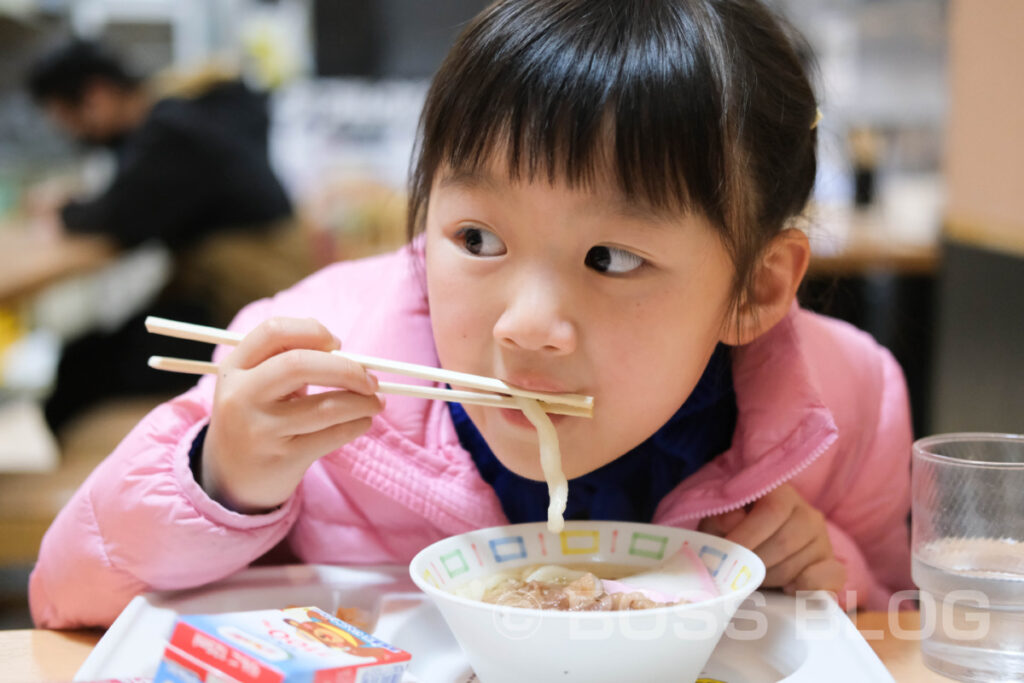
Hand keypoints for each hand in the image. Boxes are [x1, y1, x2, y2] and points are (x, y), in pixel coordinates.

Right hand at [203, 317, 383, 512]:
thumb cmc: (257, 417)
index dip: (312, 331)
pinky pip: (331, 436)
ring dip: (362, 402)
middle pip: (299, 364)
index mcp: (234, 368)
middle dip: (346, 369)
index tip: (337, 343)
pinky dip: (357, 425)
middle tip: (369, 379)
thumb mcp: (255, 383)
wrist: (232, 477)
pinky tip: (363, 421)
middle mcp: (240, 396)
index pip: (273, 331)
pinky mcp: (282, 459)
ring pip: (324, 407)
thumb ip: (287, 357)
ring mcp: (259, 430)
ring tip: (375, 402)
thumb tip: (338, 346)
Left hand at [698, 484, 845, 594]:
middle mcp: (808, 513)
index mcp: (781, 494)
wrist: (754, 550)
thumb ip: (720, 520)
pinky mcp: (832, 566)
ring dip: (769, 579)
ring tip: (753, 576)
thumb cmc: (733, 534)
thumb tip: (733, 521)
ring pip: (796, 567)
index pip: (773, 511)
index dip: (749, 534)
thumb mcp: (718, 523)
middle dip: (755, 562)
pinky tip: (786, 590)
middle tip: (738, 570)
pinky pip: (828, 580)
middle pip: (784, 542)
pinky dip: (806, 589)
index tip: (728, 553)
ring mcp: (823, 541)